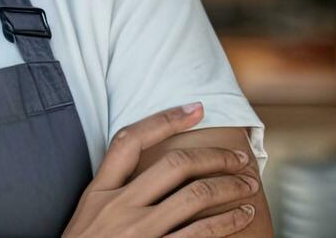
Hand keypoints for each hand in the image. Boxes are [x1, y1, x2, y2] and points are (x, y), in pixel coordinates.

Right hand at [61, 102, 260, 237]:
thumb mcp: (87, 217)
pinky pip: (201, 233)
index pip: (129, 141)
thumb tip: (151, 177)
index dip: (165, 119)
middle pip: (174, 164)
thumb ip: (111, 195)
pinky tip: (243, 216)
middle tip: (238, 158)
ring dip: (230, 187)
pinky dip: (229, 221)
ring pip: (195, 195)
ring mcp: (139, 231)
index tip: (195, 109)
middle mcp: (118, 206)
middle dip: (215, 157)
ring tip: (248, 185)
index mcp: (98, 192)